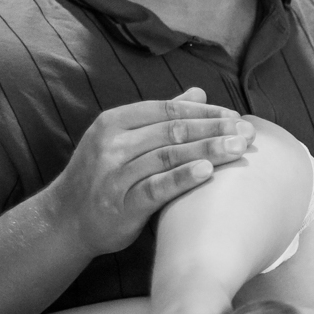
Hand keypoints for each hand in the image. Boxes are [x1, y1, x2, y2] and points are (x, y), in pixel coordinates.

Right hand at [45, 88, 254, 257]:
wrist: (65, 220)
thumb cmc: (102, 176)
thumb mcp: (122, 139)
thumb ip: (160, 117)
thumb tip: (199, 92)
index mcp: (115, 122)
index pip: (168, 110)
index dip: (204, 112)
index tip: (234, 118)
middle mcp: (113, 144)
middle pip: (172, 131)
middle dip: (214, 130)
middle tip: (247, 133)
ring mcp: (115, 174)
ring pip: (168, 156)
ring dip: (207, 151)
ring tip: (238, 149)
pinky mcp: (121, 204)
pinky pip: (156, 188)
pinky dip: (182, 178)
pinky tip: (207, 172)